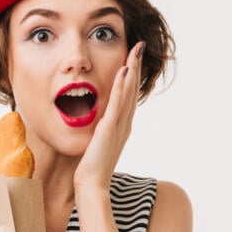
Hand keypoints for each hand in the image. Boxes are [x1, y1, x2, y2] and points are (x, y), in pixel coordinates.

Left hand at [73, 41, 145, 190]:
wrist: (92, 185)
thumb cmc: (91, 168)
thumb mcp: (97, 143)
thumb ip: (100, 130)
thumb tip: (97, 123)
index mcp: (121, 125)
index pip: (128, 95)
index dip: (132, 75)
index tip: (133, 57)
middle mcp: (124, 123)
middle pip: (133, 89)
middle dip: (136, 66)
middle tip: (140, 46)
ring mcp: (119, 125)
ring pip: (128, 92)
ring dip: (132, 69)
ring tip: (136, 50)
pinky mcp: (109, 129)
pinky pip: (117, 103)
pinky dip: (122, 86)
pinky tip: (123, 70)